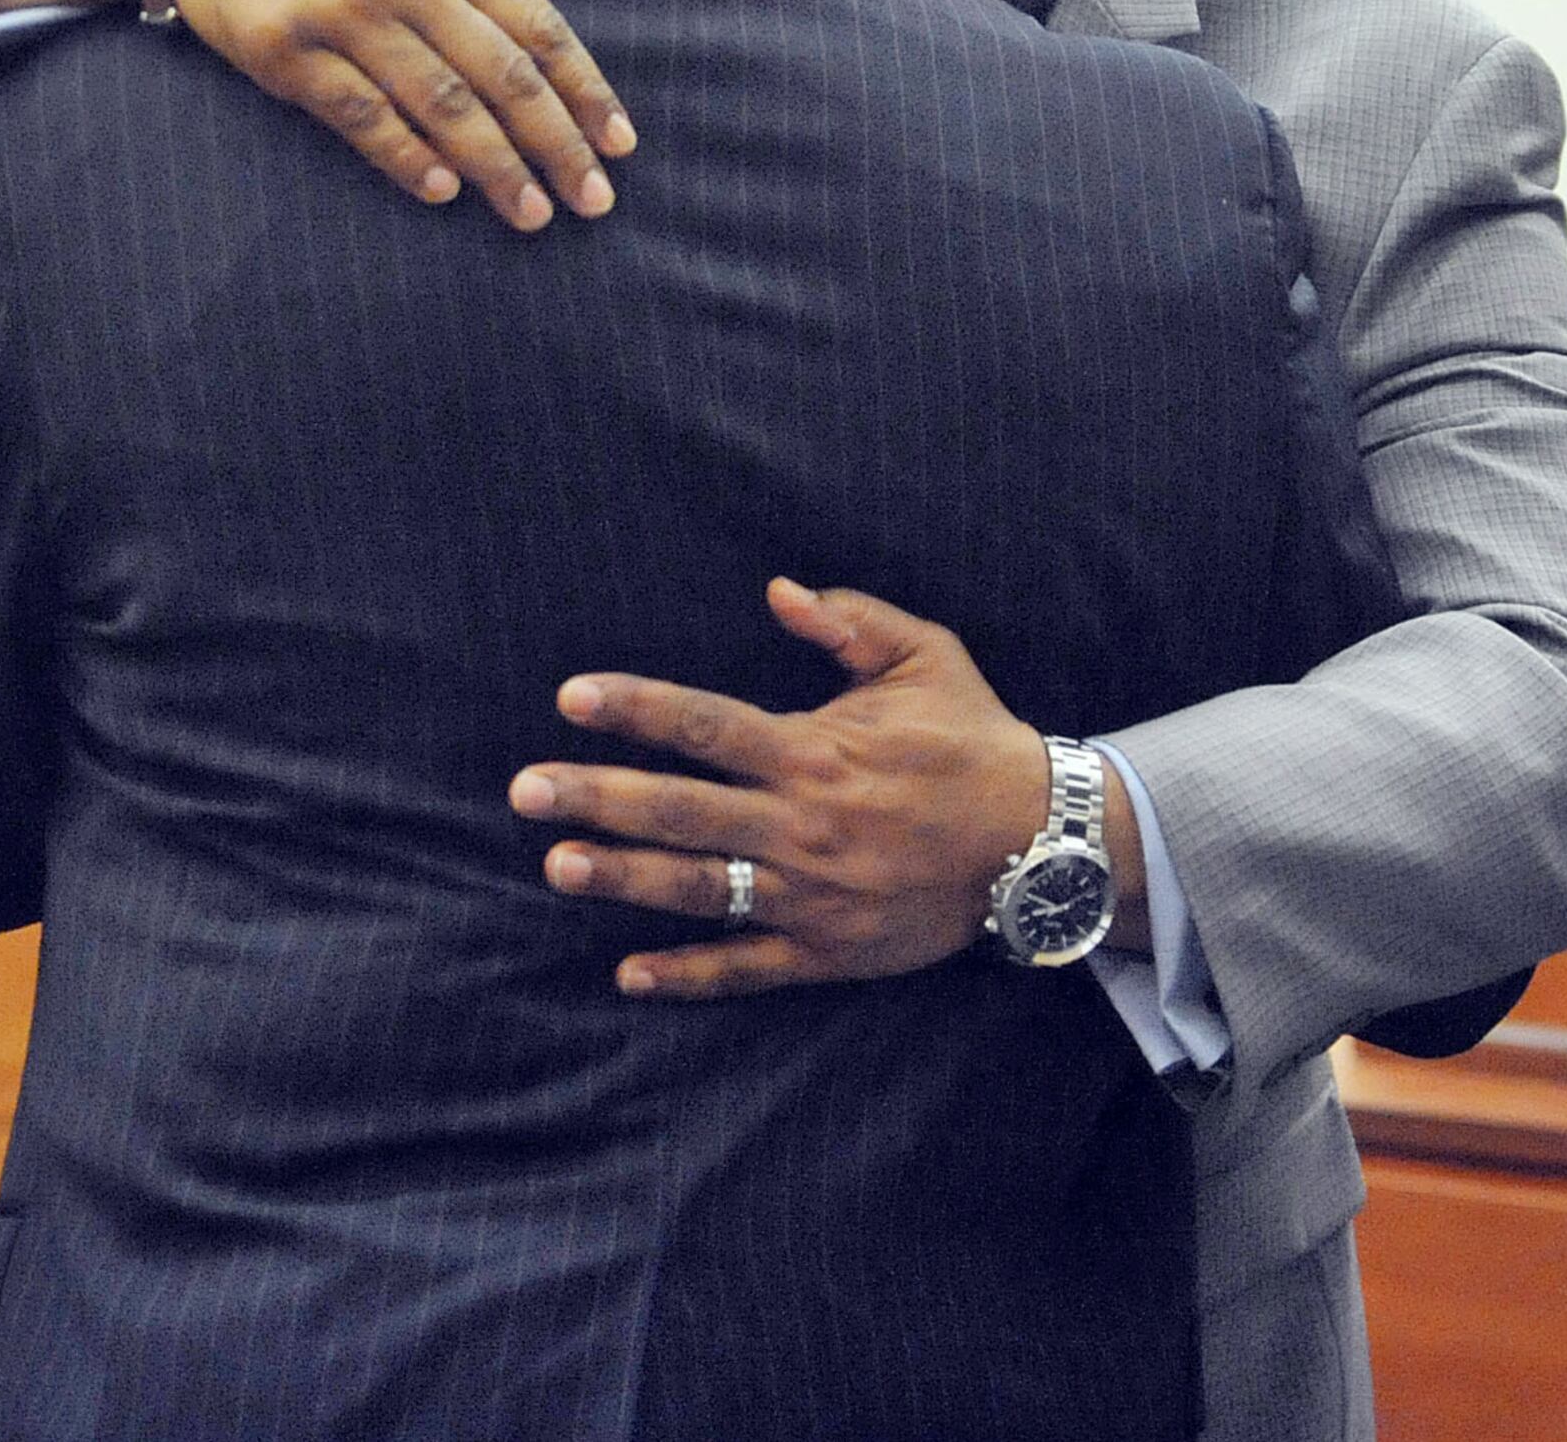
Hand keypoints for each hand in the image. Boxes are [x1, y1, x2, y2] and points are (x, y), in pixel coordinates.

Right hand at [161, 0, 631, 230]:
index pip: (536, 25)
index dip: (584, 89)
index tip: (620, 144)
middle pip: (501, 75)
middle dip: (555, 144)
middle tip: (593, 201)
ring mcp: (345, 16)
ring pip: (440, 103)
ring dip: (493, 166)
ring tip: (532, 214)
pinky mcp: (288, 52)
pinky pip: (359, 114)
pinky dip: (404, 155)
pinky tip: (442, 192)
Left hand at [507, 581, 1056, 996]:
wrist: (1044, 840)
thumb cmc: (974, 738)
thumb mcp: (925, 654)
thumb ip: (848, 620)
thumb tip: (778, 590)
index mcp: (815, 750)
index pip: (704, 724)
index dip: (634, 709)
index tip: (571, 698)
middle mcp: (804, 823)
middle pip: (679, 809)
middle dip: (595, 797)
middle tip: (522, 790)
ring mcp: (815, 894)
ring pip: (701, 887)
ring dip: (624, 879)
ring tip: (555, 866)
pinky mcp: (832, 951)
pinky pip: (749, 969)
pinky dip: (687, 976)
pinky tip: (628, 975)